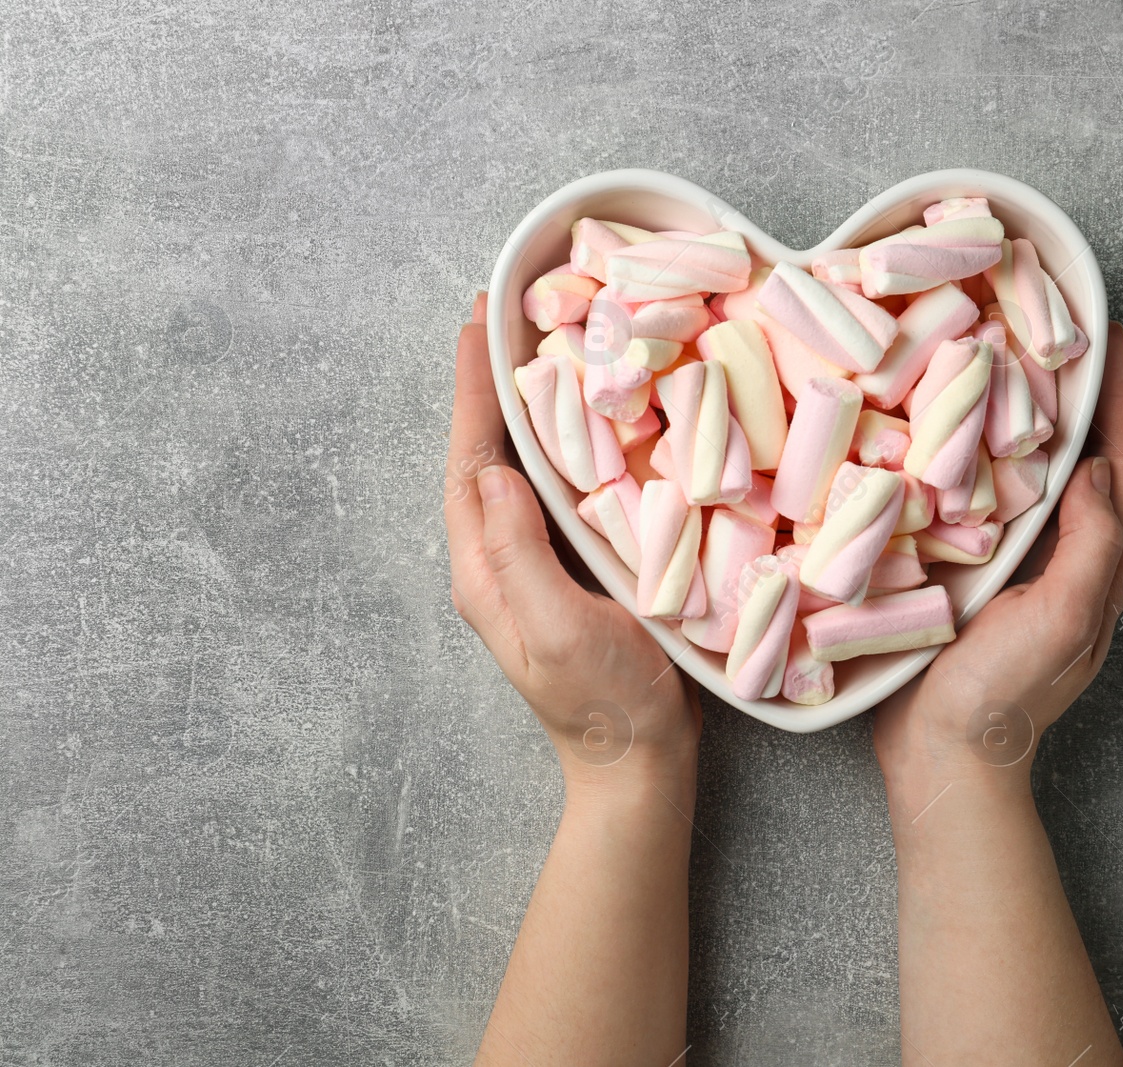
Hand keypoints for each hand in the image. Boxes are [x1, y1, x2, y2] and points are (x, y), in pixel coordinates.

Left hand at [445, 293, 699, 788]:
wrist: (640, 760)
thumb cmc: (605, 701)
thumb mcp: (557, 627)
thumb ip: (518, 551)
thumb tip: (494, 469)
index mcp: (485, 568)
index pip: (470, 461)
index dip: (472, 390)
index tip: (478, 323)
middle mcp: (502, 557)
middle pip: (490, 453)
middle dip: (495, 382)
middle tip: (511, 312)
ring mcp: (538, 563)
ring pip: (526, 466)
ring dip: (534, 405)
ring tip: (549, 345)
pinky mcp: (576, 568)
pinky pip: (564, 489)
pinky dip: (574, 443)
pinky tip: (599, 417)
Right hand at [874, 322, 1122, 791]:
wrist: (943, 758)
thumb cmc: (1005, 695)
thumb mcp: (1065, 618)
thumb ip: (1094, 545)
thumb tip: (1099, 467)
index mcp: (1101, 563)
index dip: (1122, 398)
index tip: (1111, 334)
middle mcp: (1068, 557)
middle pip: (1087, 459)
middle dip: (1080, 395)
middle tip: (1054, 330)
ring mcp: (1022, 567)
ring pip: (1035, 476)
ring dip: (1029, 419)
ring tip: (1005, 362)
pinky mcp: (975, 574)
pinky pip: (986, 500)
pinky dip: (979, 458)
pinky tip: (950, 429)